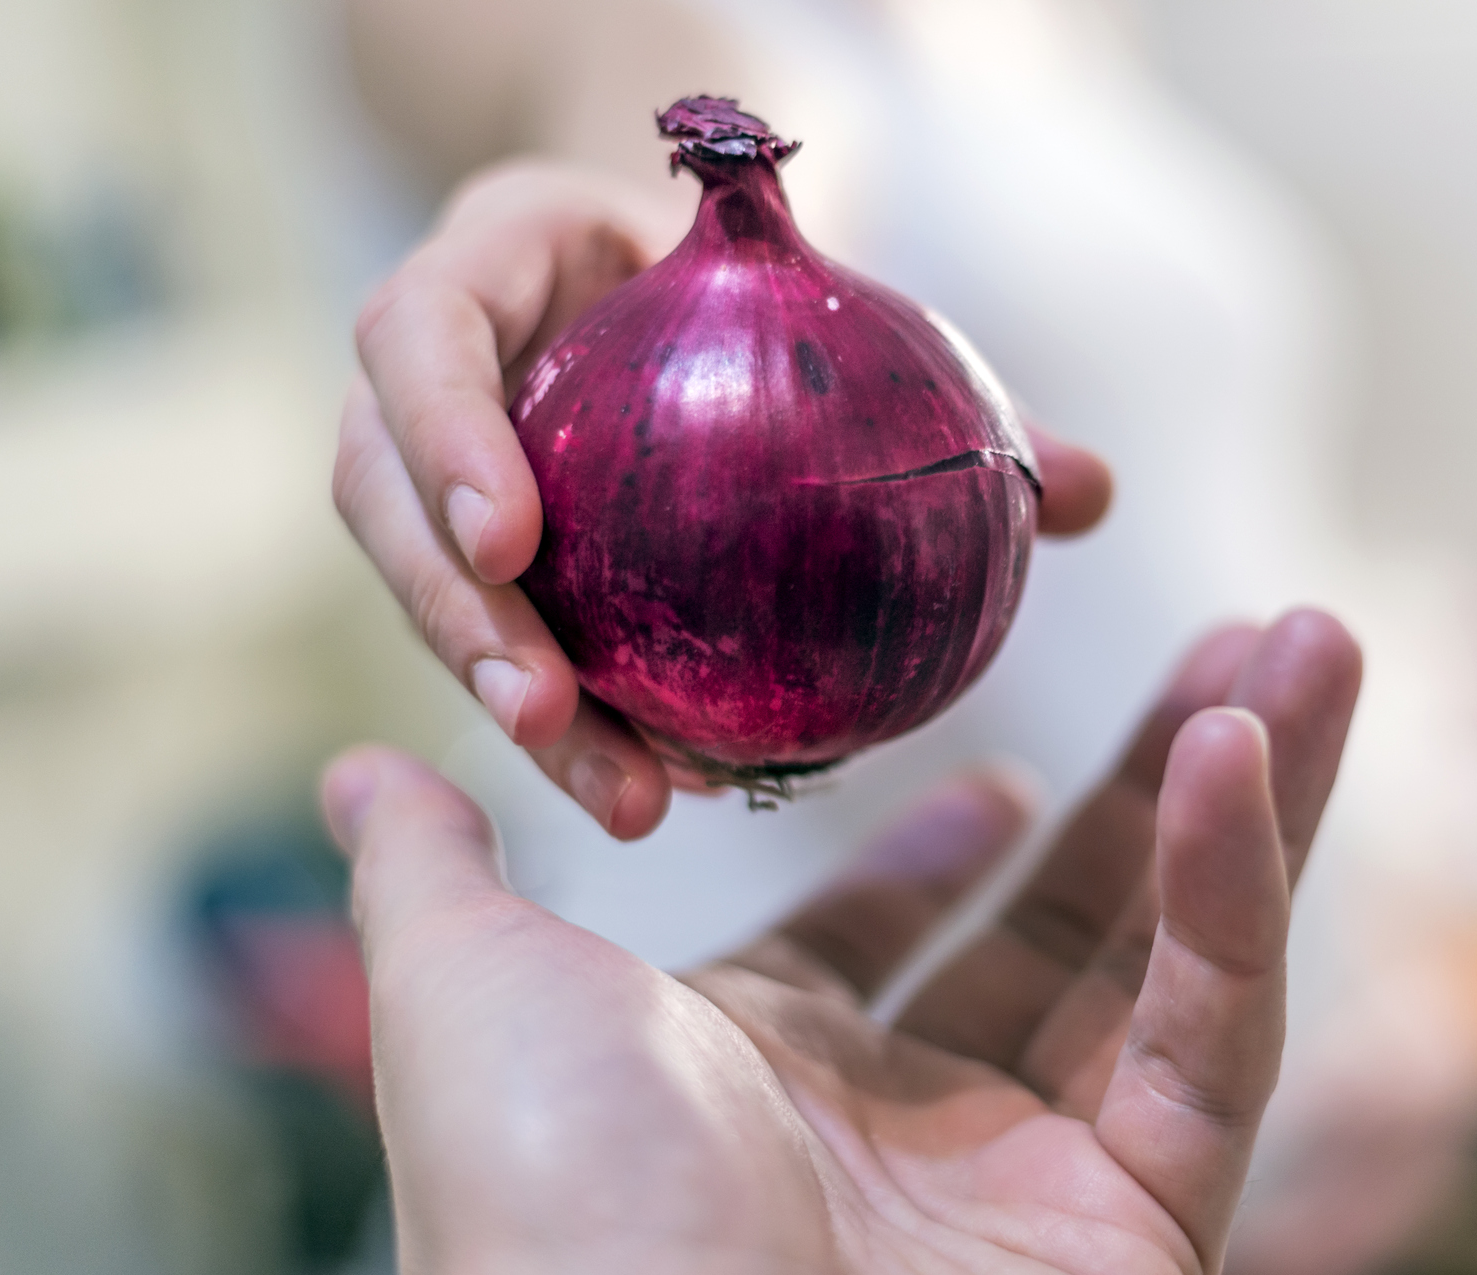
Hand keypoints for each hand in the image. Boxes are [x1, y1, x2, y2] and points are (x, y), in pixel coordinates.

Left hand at [323, 611, 1357, 1274]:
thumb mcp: (468, 996)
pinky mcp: (1147, 1251)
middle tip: (1231, 643)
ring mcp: (1037, 1200)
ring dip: (1250, 798)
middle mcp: (907, 1143)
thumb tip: (366, 768)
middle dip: (1148, 780)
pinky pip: (1211, 1043)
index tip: (1003, 772)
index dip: (943, 856)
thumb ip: (437, 872)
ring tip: (1312, 636)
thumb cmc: (549, 1224)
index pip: (878, 949)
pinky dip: (1239, 897)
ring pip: (1175, 966)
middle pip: (1062, 928)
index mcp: (760, 1081)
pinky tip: (1251, 751)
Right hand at [334, 160, 1115, 839]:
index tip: (511, 537)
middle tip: (548, 716)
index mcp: (487, 274)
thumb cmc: (754, 288)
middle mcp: (426, 381)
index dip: (442, 431)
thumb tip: (1094, 492)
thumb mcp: (833, 310)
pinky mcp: (461, 556)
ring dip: (509, 704)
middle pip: (382, 500)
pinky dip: (580, 721)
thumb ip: (950, 401)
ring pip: (429, 595)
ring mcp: (427, 474)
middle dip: (453, 620)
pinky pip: (504, 642)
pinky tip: (674, 792)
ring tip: (627, 798)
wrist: (661, 278)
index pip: (418, 333)